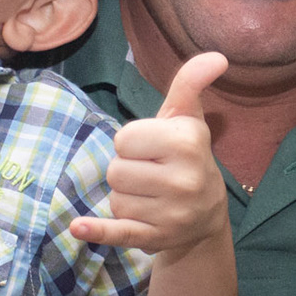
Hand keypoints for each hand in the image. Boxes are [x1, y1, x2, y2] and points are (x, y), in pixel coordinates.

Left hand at [71, 51, 228, 253]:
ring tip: (150, 196)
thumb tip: (216, 57)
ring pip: (114, 199)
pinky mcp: (156, 238)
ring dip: (124, 197)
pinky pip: (117, 232)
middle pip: (115, 170)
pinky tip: (78, 226)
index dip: (132, 143)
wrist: (207, 215)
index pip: (124, 138)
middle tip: (151, 174)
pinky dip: (98, 231)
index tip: (152, 150)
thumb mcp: (188, 119)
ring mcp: (171, 213)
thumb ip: (190, 84)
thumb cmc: (187, 156)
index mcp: (189, 142)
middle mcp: (184, 179)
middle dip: (126, 170)